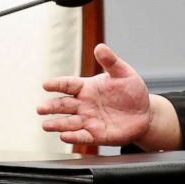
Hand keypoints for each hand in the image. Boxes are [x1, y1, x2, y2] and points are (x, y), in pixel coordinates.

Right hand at [37, 43, 152, 145]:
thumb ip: (111, 61)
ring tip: (45, 125)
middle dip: (51, 107)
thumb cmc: (132, 91)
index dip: (57, 84)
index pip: (69, 85)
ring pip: (69, 122)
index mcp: (87, 87)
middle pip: (64, 105)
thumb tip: (100, 47)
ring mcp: (89, 120)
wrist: (144, 113)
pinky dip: (73, 137)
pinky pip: (82, 136)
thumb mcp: (123, 73)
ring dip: (57, 124)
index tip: (45, 85)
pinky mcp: (96, 135)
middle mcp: (84, 104)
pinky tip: (64, 137)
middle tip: (40, 109)